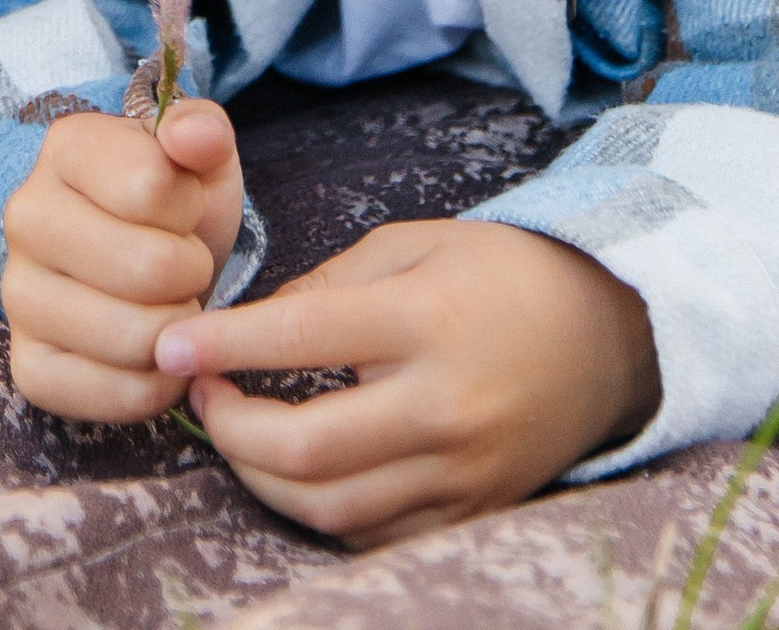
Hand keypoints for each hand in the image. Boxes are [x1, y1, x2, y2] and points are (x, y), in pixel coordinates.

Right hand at [1, 99, 246, 420]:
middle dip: (192, 274)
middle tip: (185, 268)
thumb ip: (202, 130)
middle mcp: (25, 216)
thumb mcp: (198, 157)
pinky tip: (155, 358)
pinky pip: (110, 396)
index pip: (152, 186)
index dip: (189, 208)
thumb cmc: (173, 207)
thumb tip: (192, 135)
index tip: (180, 208)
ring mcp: (18, 294)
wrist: (148, 265)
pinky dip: (155, 387)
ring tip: (168, 306)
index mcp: (65, 148)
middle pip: (148, 269)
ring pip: (133, 338)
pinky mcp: (28, 366)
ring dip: (177, 332)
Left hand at [151, 217, 660, 545]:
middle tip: (199, 394)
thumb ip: (331, 285)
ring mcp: (462, 473)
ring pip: (332, 507)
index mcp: (426, 320)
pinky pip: (373, 536)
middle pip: (308, 450)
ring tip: (237, 432)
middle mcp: (444, 406)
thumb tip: (251, 329)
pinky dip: (319, 511)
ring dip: (262, 478)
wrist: (607, 336)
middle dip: (231, 429)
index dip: (223, 345)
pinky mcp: (471, 513)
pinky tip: (296, 472)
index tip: (171, 345)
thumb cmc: (500, 274)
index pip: (301, 338)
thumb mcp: (416, 243)